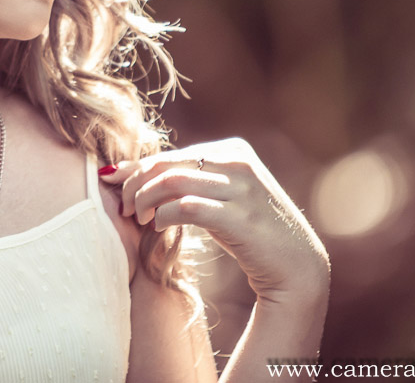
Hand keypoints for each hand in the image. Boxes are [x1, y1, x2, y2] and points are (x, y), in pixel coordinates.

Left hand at [100, 138, 329, 307]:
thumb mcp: (220, 197)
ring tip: (139, 218)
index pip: (171, 154)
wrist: (296, 265)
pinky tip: (157, 226)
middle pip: (167, 164)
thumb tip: (121, 171)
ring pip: (172, 181)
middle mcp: (238, 162)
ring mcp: (242, 188)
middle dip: (136, 184)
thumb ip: (184, 181)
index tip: (118, 187)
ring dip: (145, 199)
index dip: (138, 170)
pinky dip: (164, 215)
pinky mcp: (239, 217)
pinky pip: (187, 207)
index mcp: (233, 149)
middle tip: (125, 207)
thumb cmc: (249, 231)